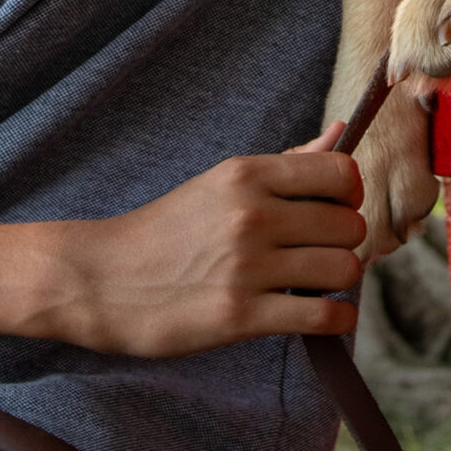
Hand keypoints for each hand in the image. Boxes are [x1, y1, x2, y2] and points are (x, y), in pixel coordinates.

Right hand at [30, 125, 364, 357]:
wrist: (101, 280)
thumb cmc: (164, 230)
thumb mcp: (219, 183)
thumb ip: (286, 163)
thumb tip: (339, 132)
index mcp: (246, 175)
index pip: (340, 172)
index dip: (349, 195)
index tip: (333, 210)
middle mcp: (251, 215)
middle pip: (349, 224)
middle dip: (342, 242)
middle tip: (319, 254)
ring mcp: (247, 266)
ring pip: (343, 268)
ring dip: (338, 281)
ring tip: (315, 285)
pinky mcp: (240, 316)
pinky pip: (324, 316)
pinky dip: (335, 319)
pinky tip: (321, 316)